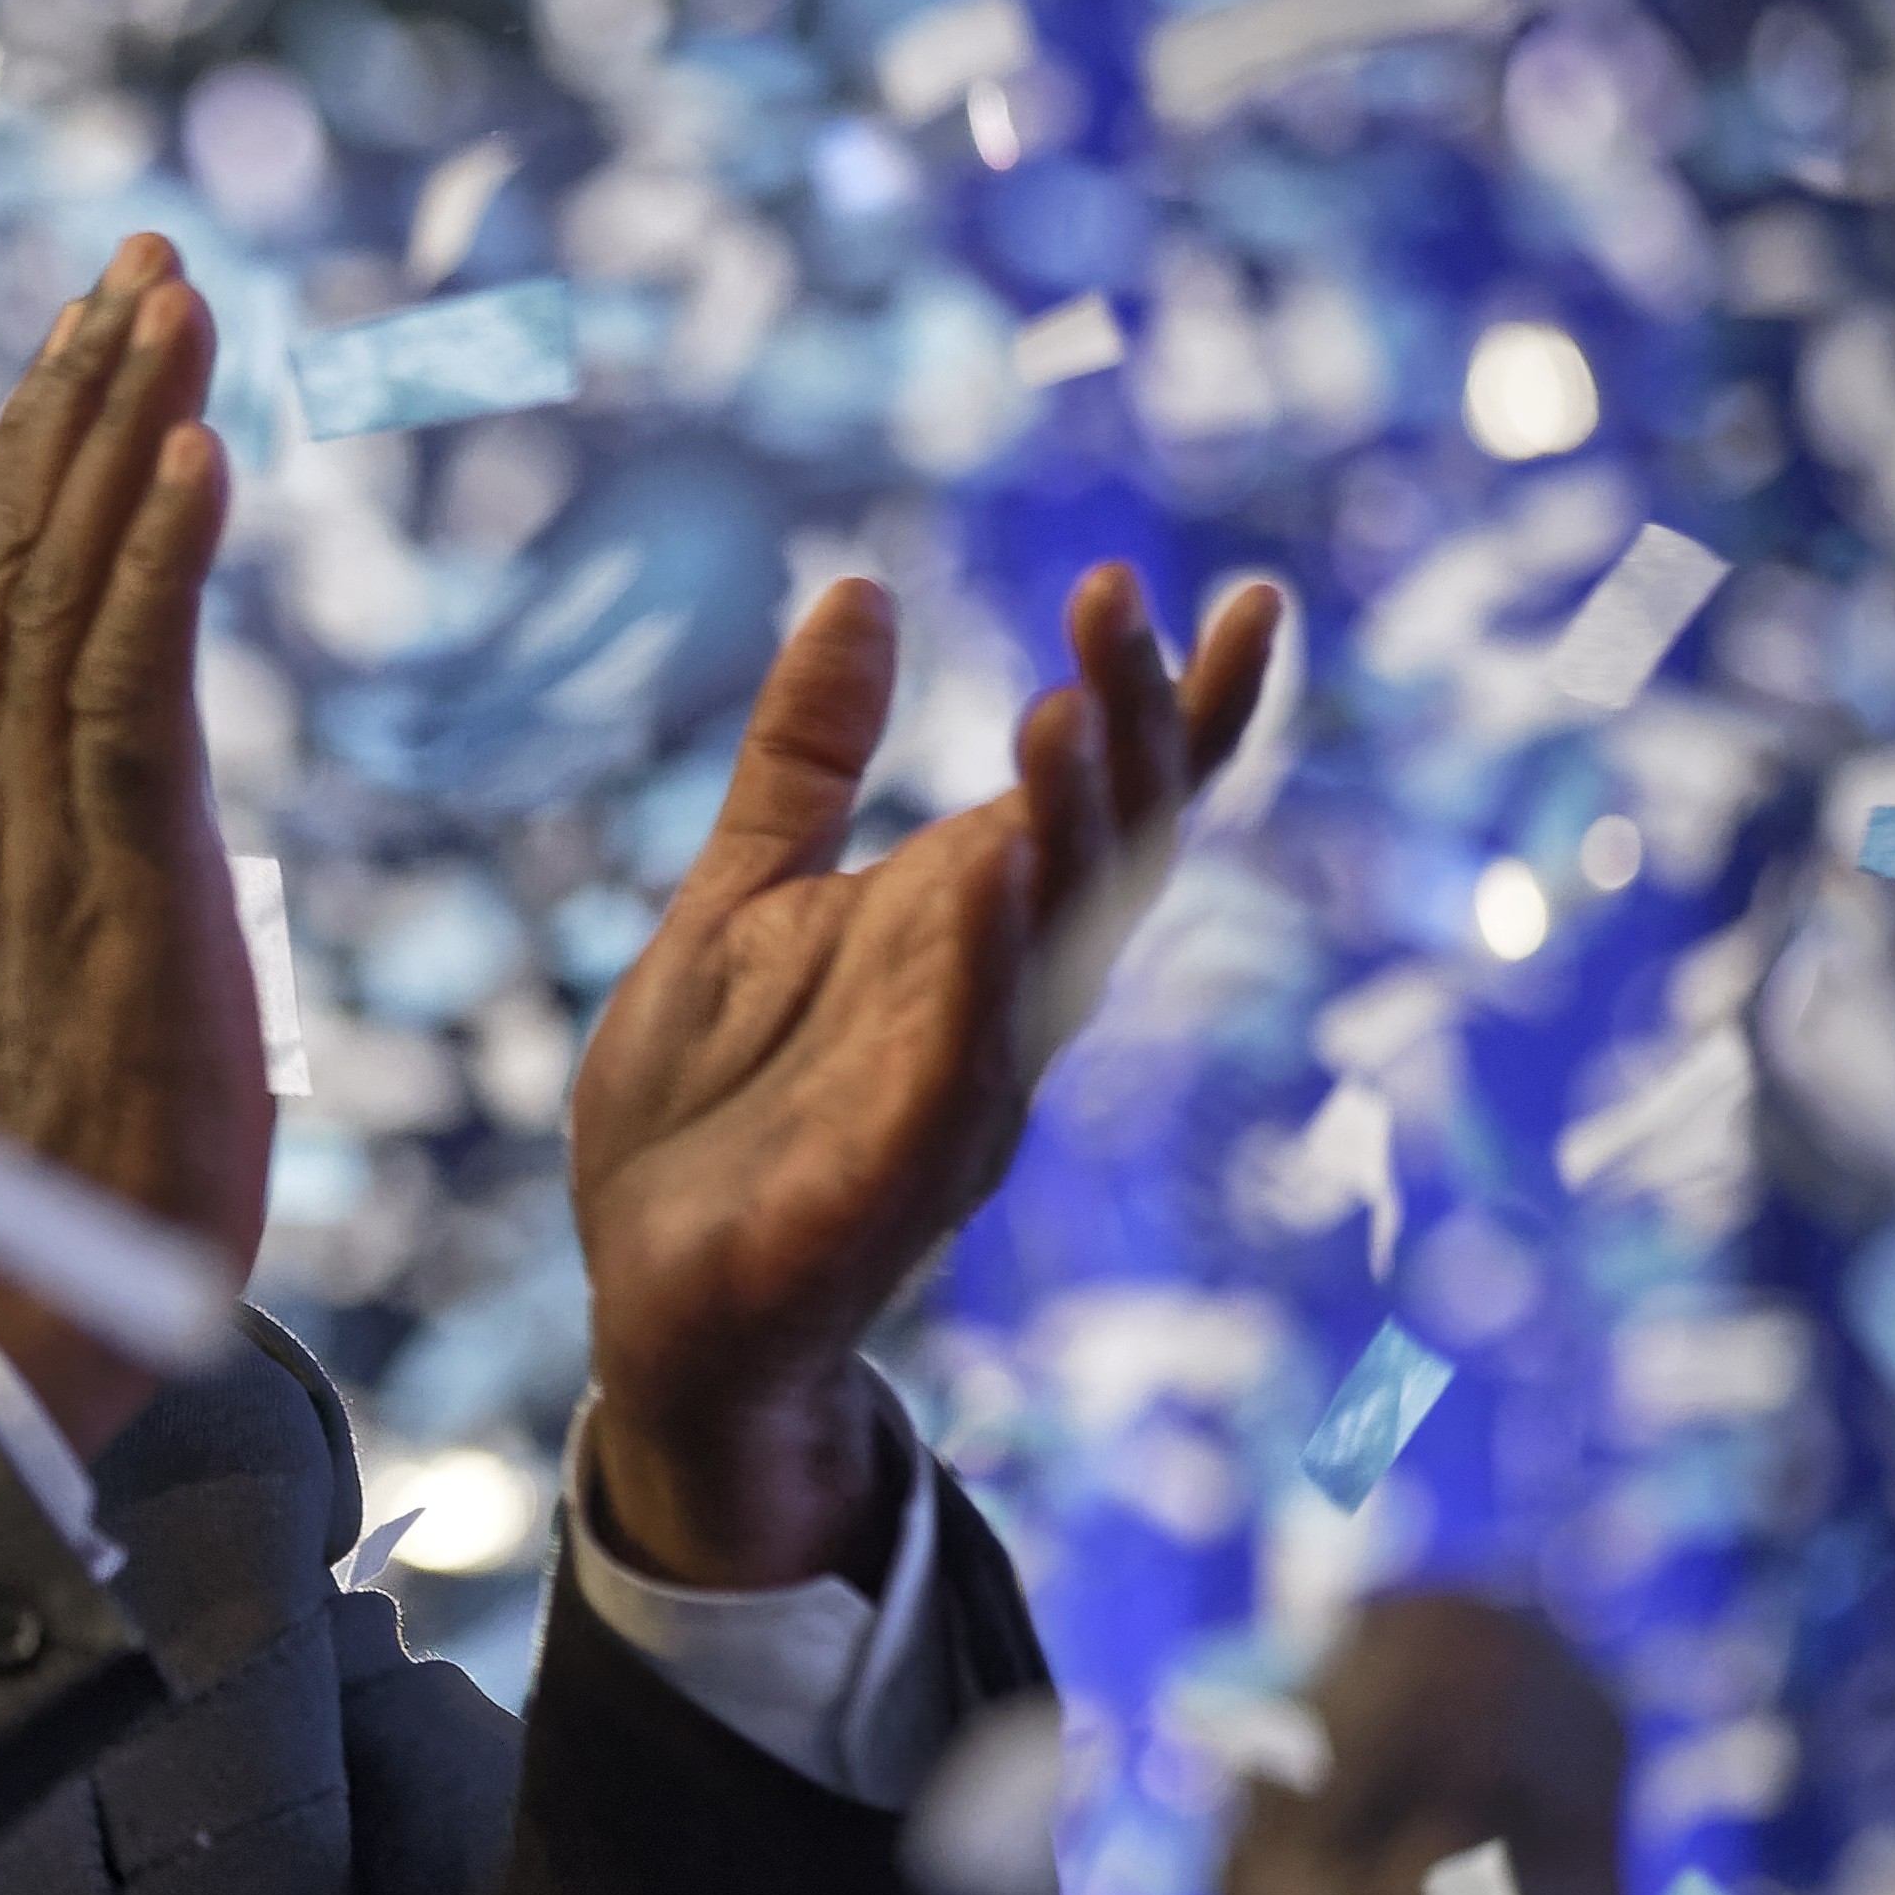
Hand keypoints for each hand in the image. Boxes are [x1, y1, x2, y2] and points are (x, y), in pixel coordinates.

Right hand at [0, 234, 268, 1459]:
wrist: (22, 1317)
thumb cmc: (42, 1172)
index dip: (31, 460)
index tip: (85, 338)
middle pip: (11, 561)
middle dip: (76, 398)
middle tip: (139, 259)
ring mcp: (39, 843)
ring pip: (62, 596)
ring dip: (121, 435)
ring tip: (172, 299)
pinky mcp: (117, 888)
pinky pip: (128, 696)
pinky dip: (159, 567)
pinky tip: (201, 454)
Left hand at [573, 563, 1284, 1586]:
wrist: (652, 1303)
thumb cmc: (707, 1113)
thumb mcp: (740, 895)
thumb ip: (806, 756)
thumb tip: (865, 592)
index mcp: (968, 927)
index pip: (1108, 803)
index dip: (1181, 706)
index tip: (1243, 596)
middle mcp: (998, 999)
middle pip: (1111, 850)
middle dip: (1129, 727)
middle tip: (1118, 598)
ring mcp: (963, 1083)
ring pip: (1059, 945)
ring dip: (1069, 827)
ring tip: (1061, 703)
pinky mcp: (899, 1163)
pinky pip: (964, 1053)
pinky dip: (985, 962)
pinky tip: (991, 867)